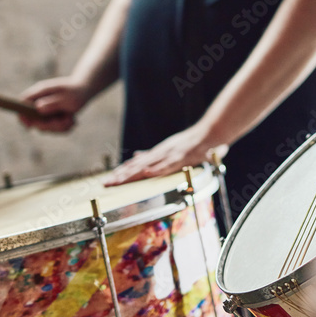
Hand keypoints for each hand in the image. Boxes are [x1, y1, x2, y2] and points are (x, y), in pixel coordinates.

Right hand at [19, 77, 89, 131]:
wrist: (85, 89)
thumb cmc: (76, 92)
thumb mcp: (67, 99)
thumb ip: (53, 103)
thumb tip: (38, 108)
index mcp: (40, 92)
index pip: (22, 103)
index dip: (22, 115)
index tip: (29, 126)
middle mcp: (40, 101)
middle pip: (34, 120)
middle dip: (50, 125)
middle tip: (66, 121)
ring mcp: (45, 110)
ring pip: (45, 127)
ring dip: (60, 126)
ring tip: (71, 118)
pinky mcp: (51, 117)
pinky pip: (54, 128)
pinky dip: (64, 127)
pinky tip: (72, 120)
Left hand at [103, 124, 226, 185]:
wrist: (210, 132)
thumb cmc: (192, 143)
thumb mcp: (169, 148)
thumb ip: (153, 154)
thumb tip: (136, 156)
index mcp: (157, 153)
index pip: (135, 164)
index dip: (121, 172)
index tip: (108, 180)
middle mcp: (160, 153)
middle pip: (137, 166)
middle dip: (120, 176)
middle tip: (105, 184)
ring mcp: (170, 154)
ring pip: (149, 165)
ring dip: (133, 173)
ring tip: (119, 181)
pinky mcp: (182, 156)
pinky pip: (168, 164)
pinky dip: (157, 169)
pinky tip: (146, 173)